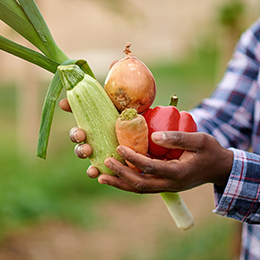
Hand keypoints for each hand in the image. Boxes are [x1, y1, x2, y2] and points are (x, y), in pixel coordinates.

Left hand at [59, 99, 232, 192]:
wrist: (219, 169)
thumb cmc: (210, 152)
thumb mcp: (200, 140)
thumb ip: (178, 138)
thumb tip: (154, 135)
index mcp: (178, 173)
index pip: (150, 167)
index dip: (133, 158)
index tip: (119, 148)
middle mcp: (170, 184)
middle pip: (140, 184)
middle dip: (120, 174)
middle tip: (105, 163)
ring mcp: (167, 186)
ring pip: (139, 189)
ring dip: (120, 183)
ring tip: (101, 177)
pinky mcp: (164, 184)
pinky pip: (143, 186)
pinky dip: (128, 183)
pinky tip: (116, 177)